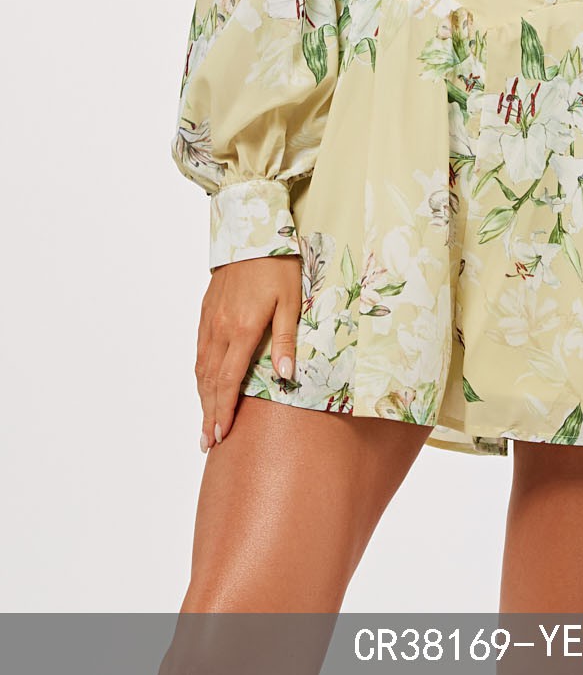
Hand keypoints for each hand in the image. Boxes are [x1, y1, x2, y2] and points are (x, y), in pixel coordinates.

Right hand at [195, 255, 301, 452]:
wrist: (251, 232)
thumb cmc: (278, 266)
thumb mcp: (291, 302)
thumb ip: (286, 340)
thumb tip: (285, 377)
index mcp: (243, 330)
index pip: (229, 381)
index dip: (224, 410)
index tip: (221, 435)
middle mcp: (221, 329)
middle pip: (210, 381)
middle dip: (209, 413)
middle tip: (207, 442)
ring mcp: (210, 320)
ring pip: (201, 367)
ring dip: (201, 397)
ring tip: (204, 422)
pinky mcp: (206, 311)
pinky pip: (199, 349)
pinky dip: (199, 373)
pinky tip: (203, 384)